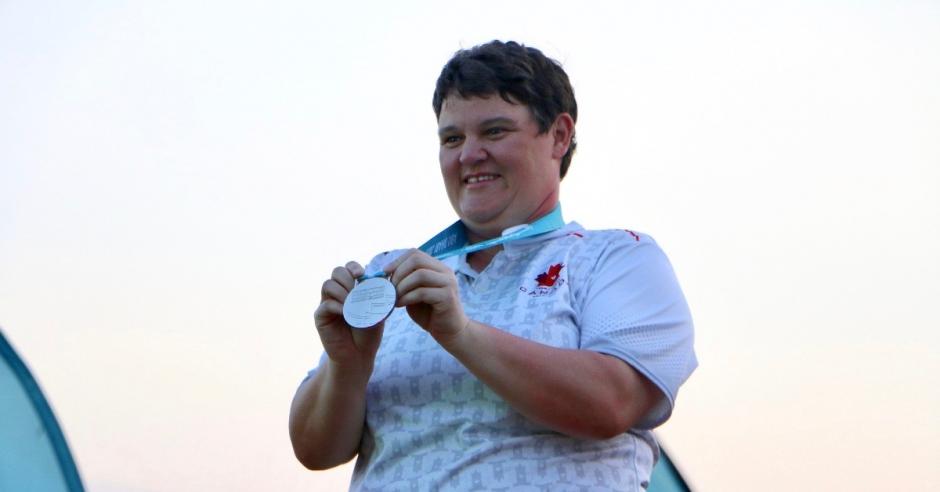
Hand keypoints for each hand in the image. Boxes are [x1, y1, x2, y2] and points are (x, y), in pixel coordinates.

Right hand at [314, 261, 383, 375]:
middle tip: (356, 291)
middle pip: (336, 272)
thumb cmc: (369, 332)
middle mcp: (337, 294)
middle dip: (347, 278)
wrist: (359, 354)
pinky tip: (347, 314)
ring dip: (342, 291)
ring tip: (352, 304)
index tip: (362, 274)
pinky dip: (338, 307)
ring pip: (328, 284)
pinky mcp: (321, 317)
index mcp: (351, 289)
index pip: (347, 268)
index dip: (353, 267)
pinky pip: (325, 304)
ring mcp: (327, 304)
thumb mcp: (377, 310)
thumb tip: (383, 276)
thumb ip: (377, 295)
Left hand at [386, 250, 468, 343]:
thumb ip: (406, 282)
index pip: (415, 253)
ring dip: (402, 286)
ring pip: (420, 274)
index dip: (397, 260)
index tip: (384, 272)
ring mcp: (448, 283)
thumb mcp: (414, 293)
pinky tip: (400, 304)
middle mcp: (445, 272)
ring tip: (394, 297)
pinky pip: (422, 292)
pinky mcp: (447, 297)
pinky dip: (407, 297)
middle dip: (399, 273)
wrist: (449, 332)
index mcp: (437, 268)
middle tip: (390, 288)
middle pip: (417, 260)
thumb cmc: (429, 313)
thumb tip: (386, 274)